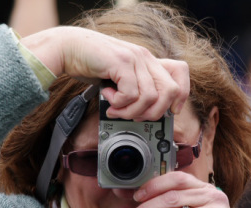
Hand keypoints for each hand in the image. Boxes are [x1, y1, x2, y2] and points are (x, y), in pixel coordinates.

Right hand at [20, 26, 189, 120]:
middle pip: (171, 91)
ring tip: (115, 108)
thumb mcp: (121, 77)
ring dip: (131, 111)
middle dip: (154, 113)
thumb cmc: (93, 64)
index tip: (169, 110)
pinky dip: (119, 103)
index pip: (180, 72)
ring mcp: (134, 58)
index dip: (181, 95)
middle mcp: (145, 57)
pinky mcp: (121, 63)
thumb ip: (136, 88)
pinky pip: (130, 94)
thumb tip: (148, 111)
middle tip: (134, 115)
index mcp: (148, 60)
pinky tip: (108, 97)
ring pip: (149, 98)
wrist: (69, 48)